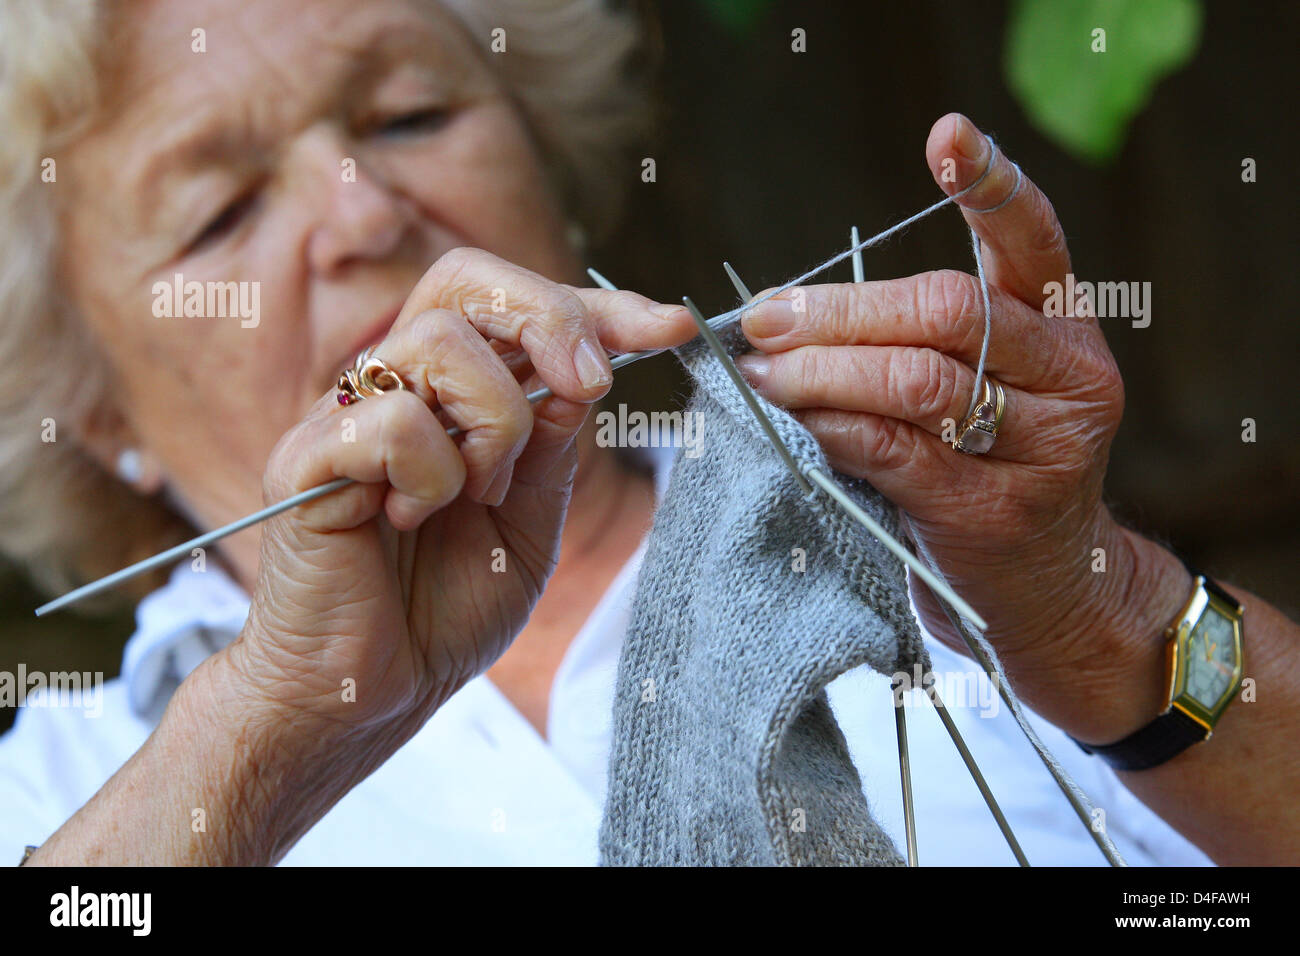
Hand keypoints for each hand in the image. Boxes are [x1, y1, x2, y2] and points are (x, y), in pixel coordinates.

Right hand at [225, 247, 693, 736]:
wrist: (374, 688)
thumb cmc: (443, 608)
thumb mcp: (531, 517)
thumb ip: (550, 441)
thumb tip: (586, 362)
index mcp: (450, 393)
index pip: (515, 305)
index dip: (598, 305)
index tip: (672, 326)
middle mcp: (397, 385)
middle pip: (464, 280)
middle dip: (549, 319)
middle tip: (591, 387)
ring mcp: (347, 414)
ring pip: (439, 344)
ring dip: (493, 426)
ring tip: (477, 495)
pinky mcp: (307, 456)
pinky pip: (395, 422)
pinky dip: (431, 477)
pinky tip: (407, 520)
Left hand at [734, 114, 1132, 689]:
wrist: (1048, 586)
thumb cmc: (992, 467)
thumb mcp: (985, 389)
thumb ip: (917, 341)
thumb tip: (786, 315)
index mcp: (1063, 327)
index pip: (1033, 239)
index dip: (990, 184)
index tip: (945, 137)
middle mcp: (1068, 376)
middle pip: (946, 311)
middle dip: (840, 310)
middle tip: (763, 318)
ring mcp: (1042, 448)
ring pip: (915, 381)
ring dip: (820, 371)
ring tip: (760, 372)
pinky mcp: (995, 512)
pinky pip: (895, 452)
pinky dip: (833, 428)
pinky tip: (794, 420)